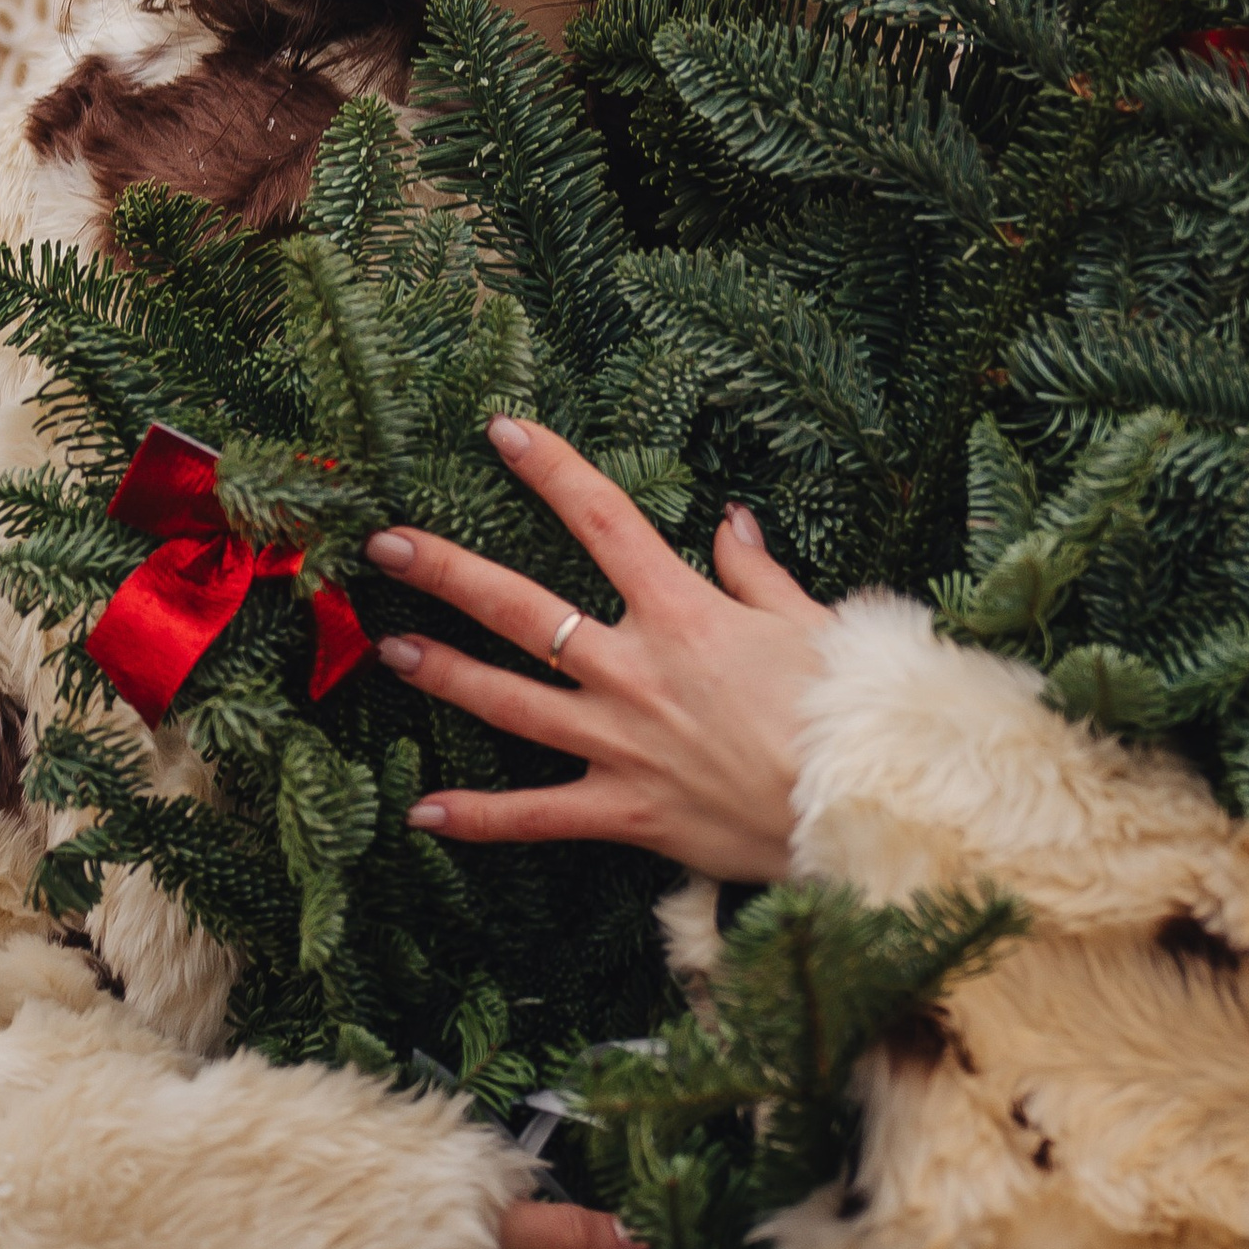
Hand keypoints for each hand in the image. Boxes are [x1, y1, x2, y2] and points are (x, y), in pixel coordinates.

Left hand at [365, 413, 830, 881]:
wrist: (864, 808)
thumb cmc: (850, 712)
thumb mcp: (811, 621)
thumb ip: (756, 572)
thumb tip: (733, 520)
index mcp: (683, 612)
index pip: (602, 520)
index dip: (549, 469)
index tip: (501, 431)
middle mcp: (636, 670)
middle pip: (522, 608)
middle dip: (447, 572)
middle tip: (385, 546)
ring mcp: (622, 742)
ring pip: (511, 702)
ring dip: (445, 673)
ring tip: (389, 649)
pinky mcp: (625, 810)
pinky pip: (537, 815)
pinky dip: (479, 817)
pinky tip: (423, 812)